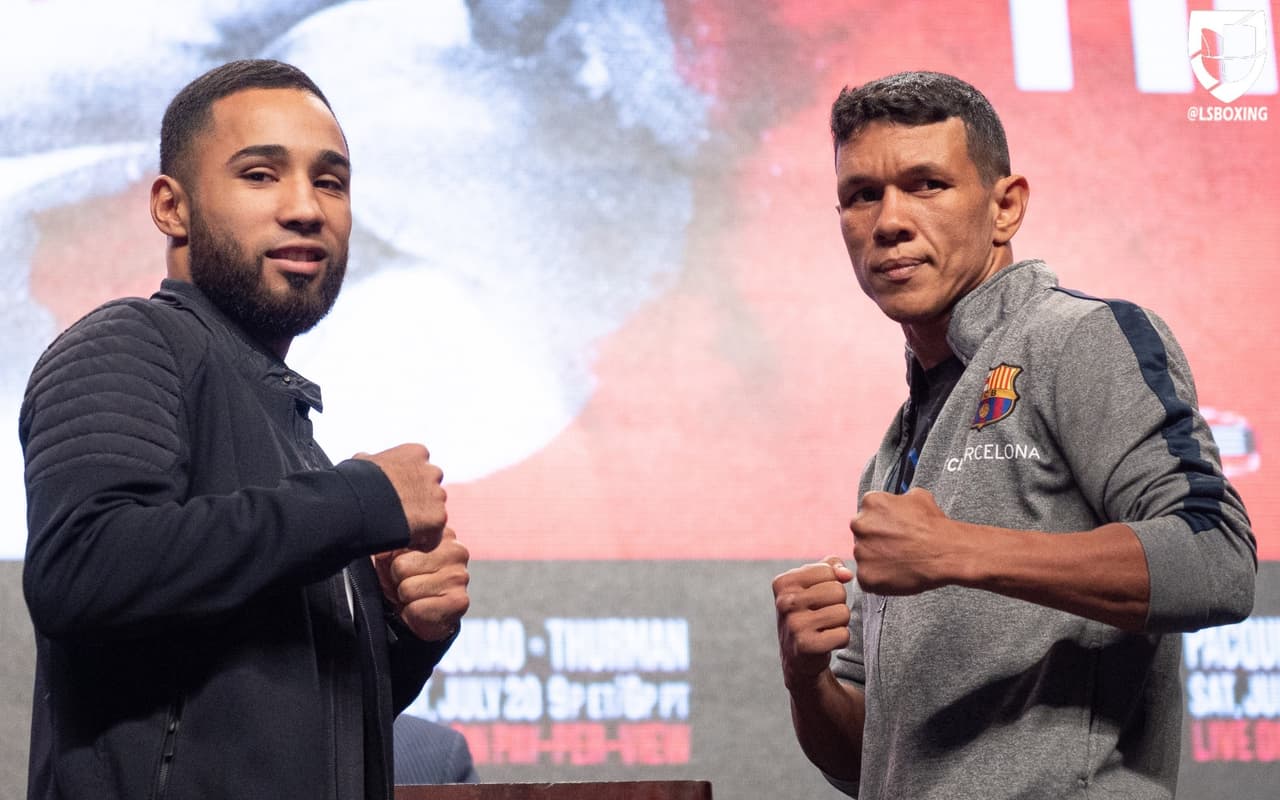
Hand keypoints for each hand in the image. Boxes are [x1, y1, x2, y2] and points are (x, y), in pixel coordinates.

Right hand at [356, 444, 446, 550]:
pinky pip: (433, 535)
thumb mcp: (363, 462)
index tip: (395, 495)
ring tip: (398, 529)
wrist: (359, 504)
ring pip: (434, 513)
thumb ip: (374, 461)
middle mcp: (432, 471)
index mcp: (416, 453)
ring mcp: (437, 495)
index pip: (420, 468)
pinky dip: (420, 541)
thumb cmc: (356, 482)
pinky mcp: (438, 518)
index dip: (408, 484)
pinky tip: (402, 541)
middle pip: (431, 490)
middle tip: (398, 514)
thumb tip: (366, 461)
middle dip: (418, 501)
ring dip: (420, 522)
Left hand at [372, 527, 469, 640]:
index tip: (399, 558)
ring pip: (407, 589)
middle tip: (407, 583)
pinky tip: (422, 610)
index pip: (413, 525)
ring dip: (405, 598)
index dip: (394, 549)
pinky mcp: (460, 601)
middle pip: (401, 565)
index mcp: (439, 531)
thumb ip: (389, 544)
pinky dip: (411, 615)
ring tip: (414, 596)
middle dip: (397, 579)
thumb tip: (383, 551)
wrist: (419, 612)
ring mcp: (460, 575)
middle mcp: (456, 549)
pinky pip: (417, 610)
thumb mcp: (388, 554)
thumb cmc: (404, 579)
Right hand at [772, 557, 852, 691]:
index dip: (831, 585)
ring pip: (843, 612)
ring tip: (824, 628)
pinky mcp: (806, 646)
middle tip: (822, 615)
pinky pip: (843, 635)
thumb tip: (846, 574)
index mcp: (783, 582)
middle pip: (838, 591)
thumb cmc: (809, 611)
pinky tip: (825, 642)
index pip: (827, 571)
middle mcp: (785, 602)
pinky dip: (840, 640)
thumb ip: (831, 566)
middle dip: (838, 603)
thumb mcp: (813, 583)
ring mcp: (794, 625)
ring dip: (840, 622)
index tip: (817, 598)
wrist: (798, 655)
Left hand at [851, 488, 955, 594]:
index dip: (882, 524)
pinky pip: (868, 578)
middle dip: (876, 541)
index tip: (893, 531)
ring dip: (877, 560)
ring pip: (864, 557)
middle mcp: (860, 525)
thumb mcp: (919, 497)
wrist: (946, 552)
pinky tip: (897, 574)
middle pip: (862, 534)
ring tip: (900, 561)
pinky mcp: (866, 575)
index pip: (868, 514)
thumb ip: (899, 499)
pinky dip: (880, 579)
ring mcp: (861, 551)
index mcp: (870, 503)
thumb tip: (898, 501)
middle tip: (896, 548)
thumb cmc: (934, 526)